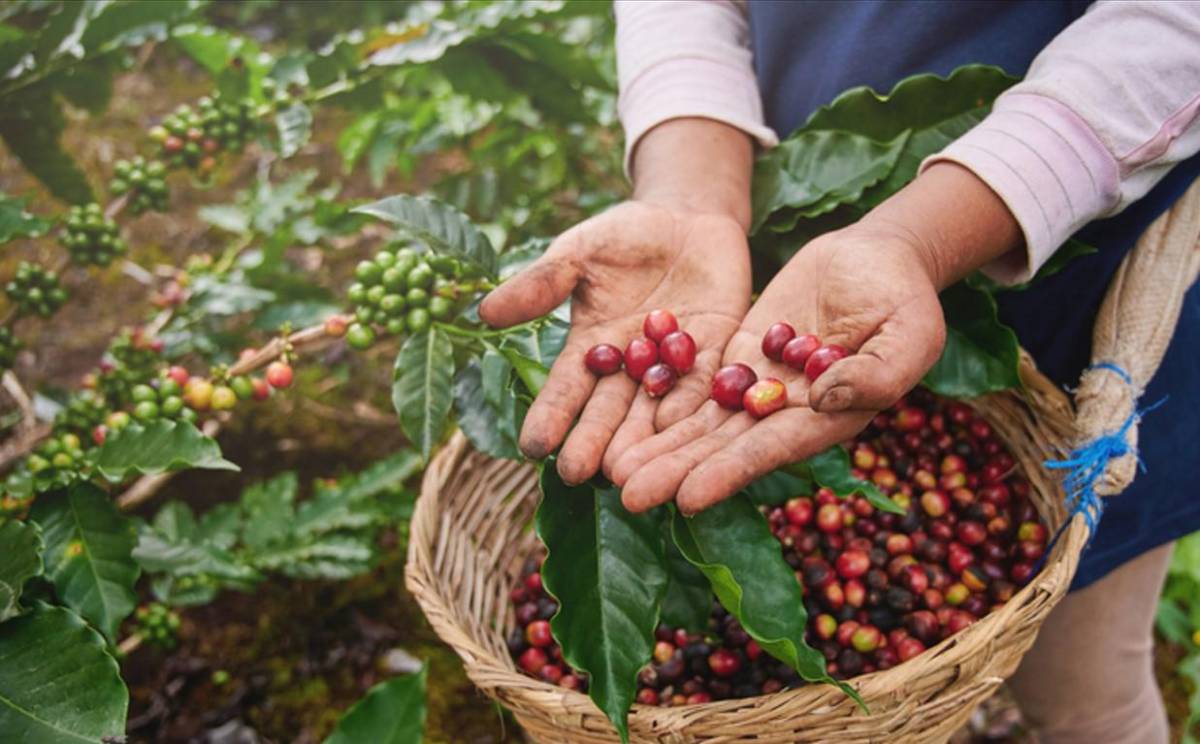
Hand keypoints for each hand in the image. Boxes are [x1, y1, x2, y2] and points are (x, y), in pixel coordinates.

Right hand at [478, 200, 750, 483]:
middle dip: (594, 441)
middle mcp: (630, 368)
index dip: (550, 415)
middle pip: (610, 411)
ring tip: (627, 472)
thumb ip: (541, 283)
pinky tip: (678, 429)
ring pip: (655, 410)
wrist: (688, 217)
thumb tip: (484, 312)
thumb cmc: (623, 235)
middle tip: (579, 474)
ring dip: (642, 441)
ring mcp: (673, 365)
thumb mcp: (578, 253)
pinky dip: (691, 406)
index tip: (533, 445)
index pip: (567, 389)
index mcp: (591, 348)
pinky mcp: (717, 354)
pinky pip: (704, 384)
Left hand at [609, 162, 1023, 513]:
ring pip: (702, 422)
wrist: (878, 258)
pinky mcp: (739, 356)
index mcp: (828, 418)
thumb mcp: (910, 333)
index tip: (687, 497)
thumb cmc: (906, 298)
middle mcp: (786, 413)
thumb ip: (876, 372)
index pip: (770, 450)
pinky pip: (697, 382)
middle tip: (627, 495)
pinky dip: (663, 401)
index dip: (729, 473)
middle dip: (677, 471)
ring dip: (660, 446)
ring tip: (612, 471)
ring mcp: (759, 385)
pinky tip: (624, 419)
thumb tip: (819, 398)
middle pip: (723, 447)